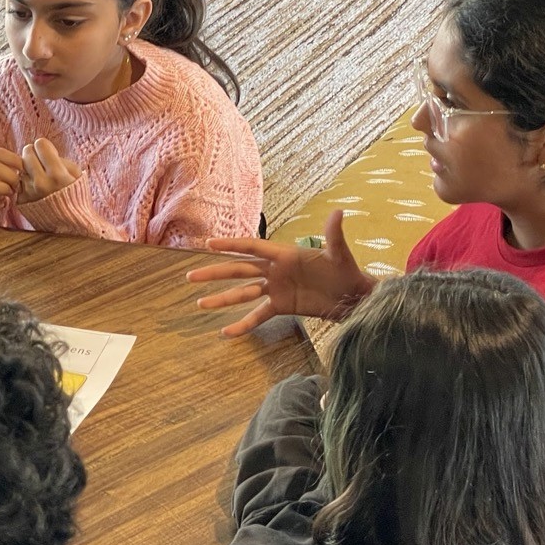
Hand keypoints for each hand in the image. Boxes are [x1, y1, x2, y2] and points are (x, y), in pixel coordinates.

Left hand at [18, 137, 78, 204]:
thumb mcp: (76, 175)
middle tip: (40, 162)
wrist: (69, 225)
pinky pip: (18, 181)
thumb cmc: (75, 196)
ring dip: (28, 168)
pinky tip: (34, 188)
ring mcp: (28, 192)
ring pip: (20, 166)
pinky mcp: (20, 200)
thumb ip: (61, 159)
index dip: (44, 147)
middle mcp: (40, 182)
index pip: (40, 144)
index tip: (48, 154)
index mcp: (57, 174)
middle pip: (26, 152)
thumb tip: (45, 151)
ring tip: (38, 176)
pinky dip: (24, 181)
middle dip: (33, 154)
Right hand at [188, 209, 375, 336]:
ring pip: (243, 293)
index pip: (252, 247)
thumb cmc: (347, 272)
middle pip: (239, 270)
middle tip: (191, 277)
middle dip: (215, 273)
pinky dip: (243, 324)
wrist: (354, 297)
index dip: (231, 245)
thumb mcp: (340, 255)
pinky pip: (257, 315)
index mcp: (284, 254)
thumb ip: (334, 235)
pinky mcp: (281, 306)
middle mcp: (275, 270)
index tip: (208, 244)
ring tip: (200, 303)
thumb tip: (339, 212)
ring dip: (222, 298)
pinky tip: (226, 332)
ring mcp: (276, 289)